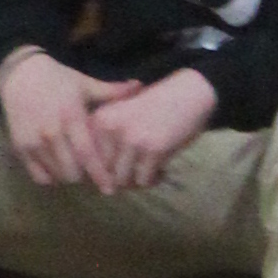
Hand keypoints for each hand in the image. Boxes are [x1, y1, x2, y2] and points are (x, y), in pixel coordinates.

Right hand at [0, 47, 134, 188]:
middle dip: (85, 177)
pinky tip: (58, 167)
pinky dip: (51, 176)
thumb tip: (140, 86)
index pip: (87, 154)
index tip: (110, 188)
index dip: (99, 174)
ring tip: (76, 169)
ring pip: (57, 175)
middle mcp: (50, 132)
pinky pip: (39, 176)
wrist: (21, 75)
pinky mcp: (20, 148)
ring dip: (69, 176)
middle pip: (72, 172)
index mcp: (71, 117)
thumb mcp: (85, 84)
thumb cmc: (58, 80)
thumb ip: (112, 91)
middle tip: (92, 172)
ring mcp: (33, 142)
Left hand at [85, 66, 218, 190]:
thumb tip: (103, 185)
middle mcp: (110, 129)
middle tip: (138, 174)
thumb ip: (107, 145)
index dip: (102, 173)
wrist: (189, 92)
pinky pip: (144, 180)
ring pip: (123, 181)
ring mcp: (131, 139)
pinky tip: (162, 171)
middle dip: (121, 179)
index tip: (119, 170)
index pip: (88, 162)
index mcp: (98, 120)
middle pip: (104, 174)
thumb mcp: (121, 117)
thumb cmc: (155, 108)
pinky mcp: (153, 149)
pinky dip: (153, 180)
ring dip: (137, 182)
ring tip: (149, 173)